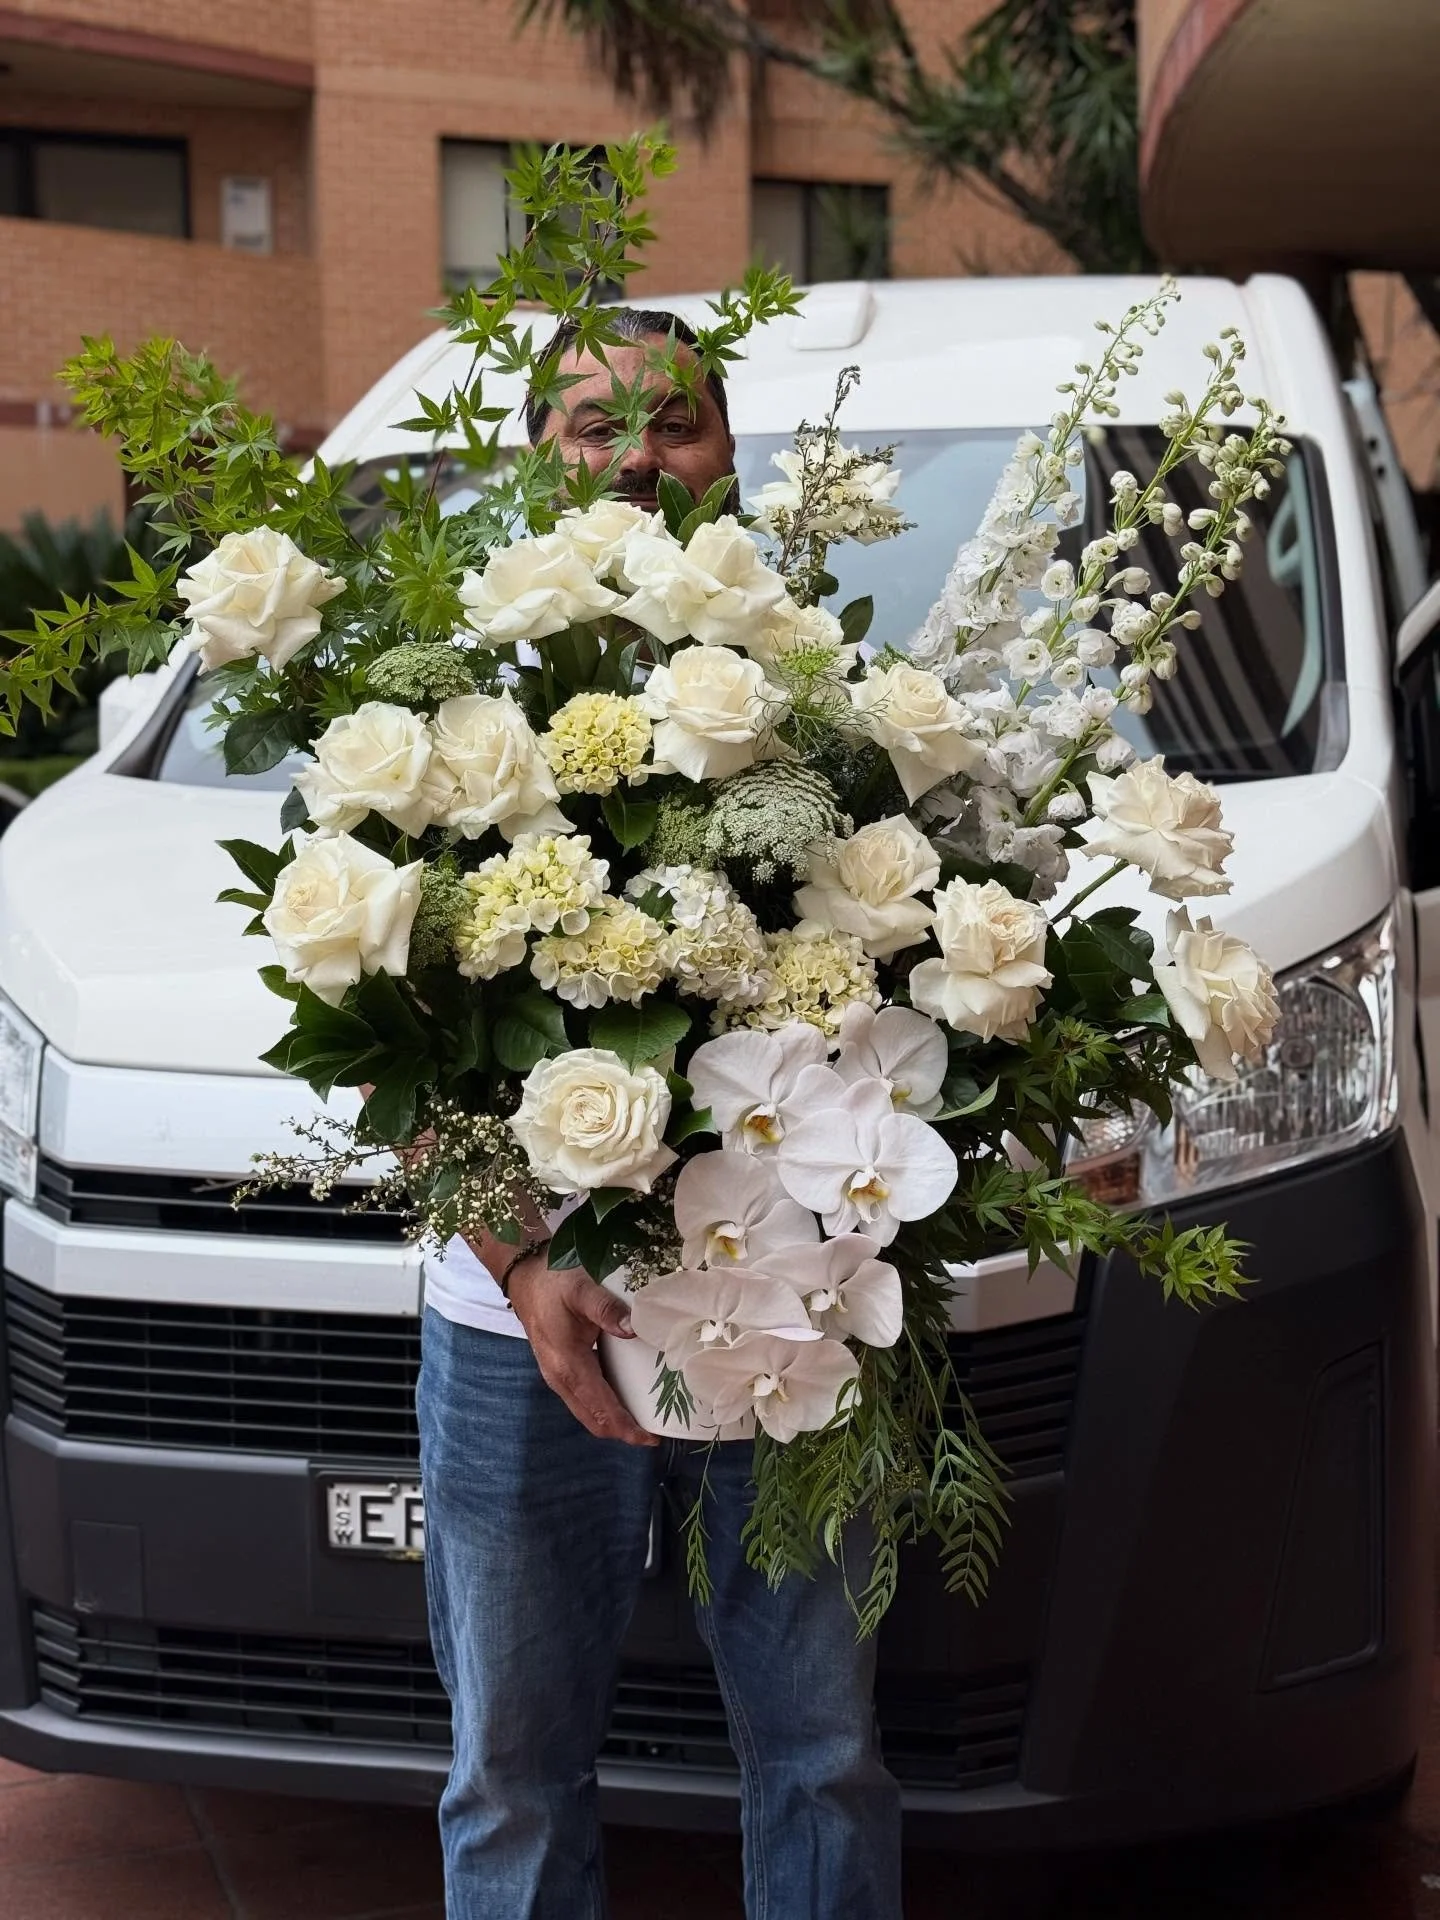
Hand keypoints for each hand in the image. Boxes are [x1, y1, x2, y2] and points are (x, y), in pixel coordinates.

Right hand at [506, 1258, 659, 1447]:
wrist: (524, 1276)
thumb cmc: (552, 1282)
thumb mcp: (581, 1289)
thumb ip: (606, 1309)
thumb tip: (634, 1329)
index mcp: (567, 1365)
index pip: (600, 1408)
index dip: (625, 1427)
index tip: (650, 1440)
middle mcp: (560, 1378)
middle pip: (593, 1419)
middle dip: (622, 1431)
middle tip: (654, 1435)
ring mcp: (558, 1376)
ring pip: (588, 1412)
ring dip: (613, 1421)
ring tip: (645, 1420)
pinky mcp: (560, 1369)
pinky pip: (585, 1398)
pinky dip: (605, 1406)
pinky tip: (626, 1397)